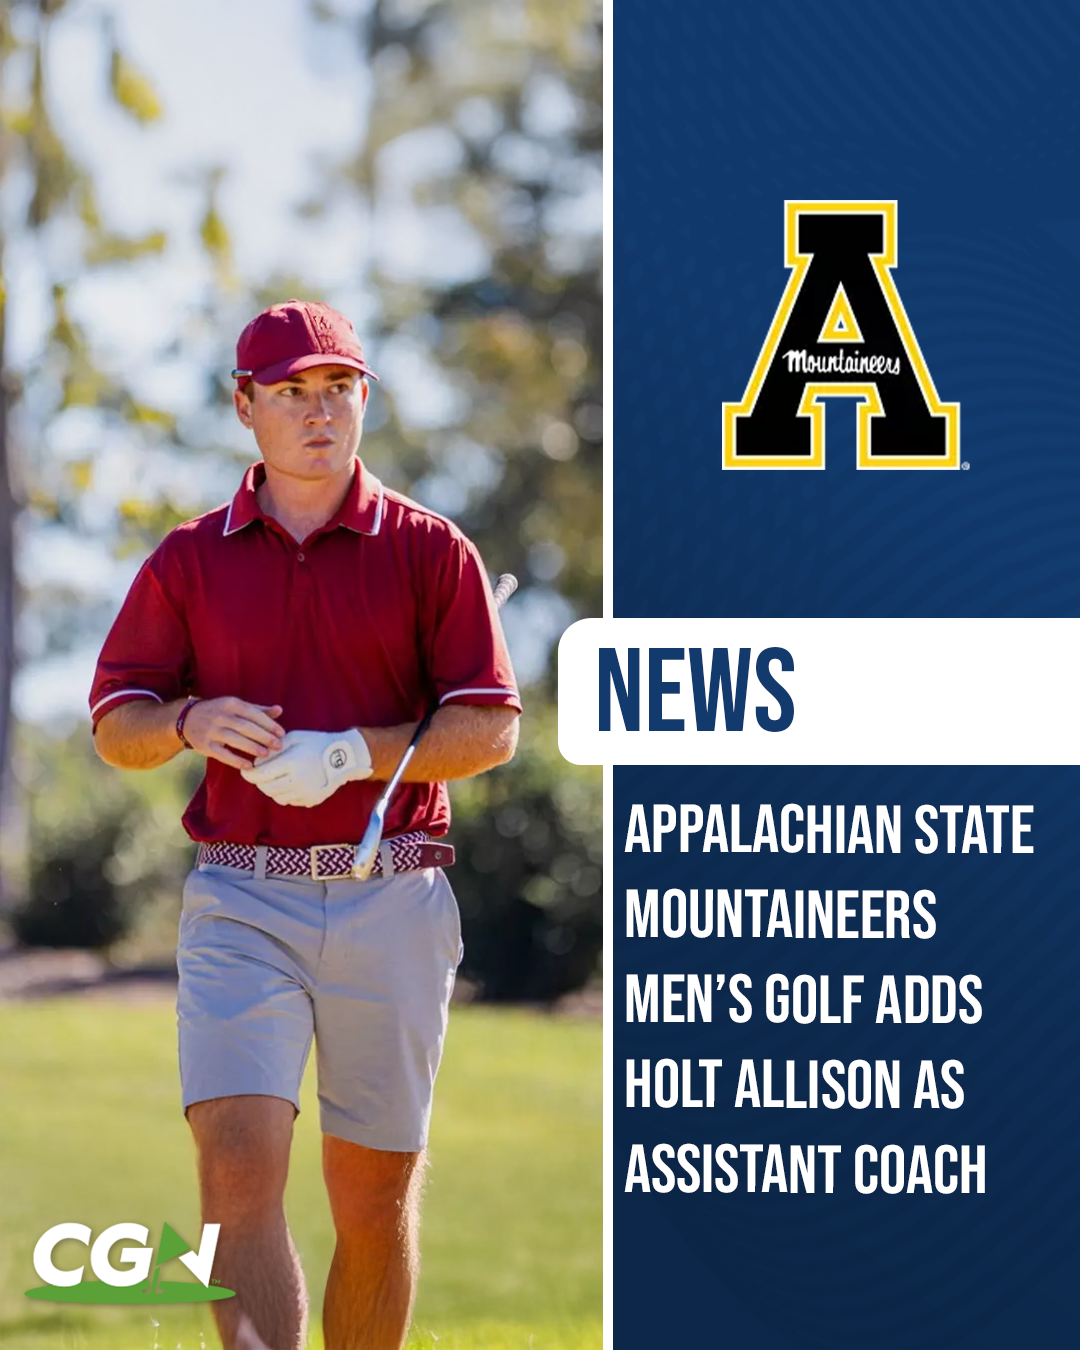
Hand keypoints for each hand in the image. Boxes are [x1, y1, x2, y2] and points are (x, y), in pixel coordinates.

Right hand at [181, 698, 284, 768]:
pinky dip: (235, 760)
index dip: (268, 724)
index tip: (281, 733)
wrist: (186, 718)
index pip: (253, 713)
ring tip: (266, 754)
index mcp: (230, 704)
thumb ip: (258, 709)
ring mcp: (211, 731)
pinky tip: (248, 765)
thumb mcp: (236, 706)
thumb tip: (279, 710)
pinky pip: (222, 754)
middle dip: (263, 737)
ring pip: (234, 740)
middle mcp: (220, 716)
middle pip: (245, 727)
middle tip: (278, 746)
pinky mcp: (204, 745)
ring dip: (251, 747)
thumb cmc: (219, 712)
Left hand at [240, 727, 371, 806]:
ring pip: (277, 796)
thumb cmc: (317, 743)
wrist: (344, 757)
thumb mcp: (295, 737)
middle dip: (259, 782)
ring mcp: (305, 792)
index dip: (249, 774)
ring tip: (275, 778)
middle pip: (266, 788)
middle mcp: (297, 780)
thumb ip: (274, 748)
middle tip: (259, 774)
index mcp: (291, 763)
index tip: (245, 771)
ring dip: (272, 788)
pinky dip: (285, 793)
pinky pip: (290, 800)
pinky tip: (289, 783)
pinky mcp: (311, 799)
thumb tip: (257, 761)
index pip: (261, 774)